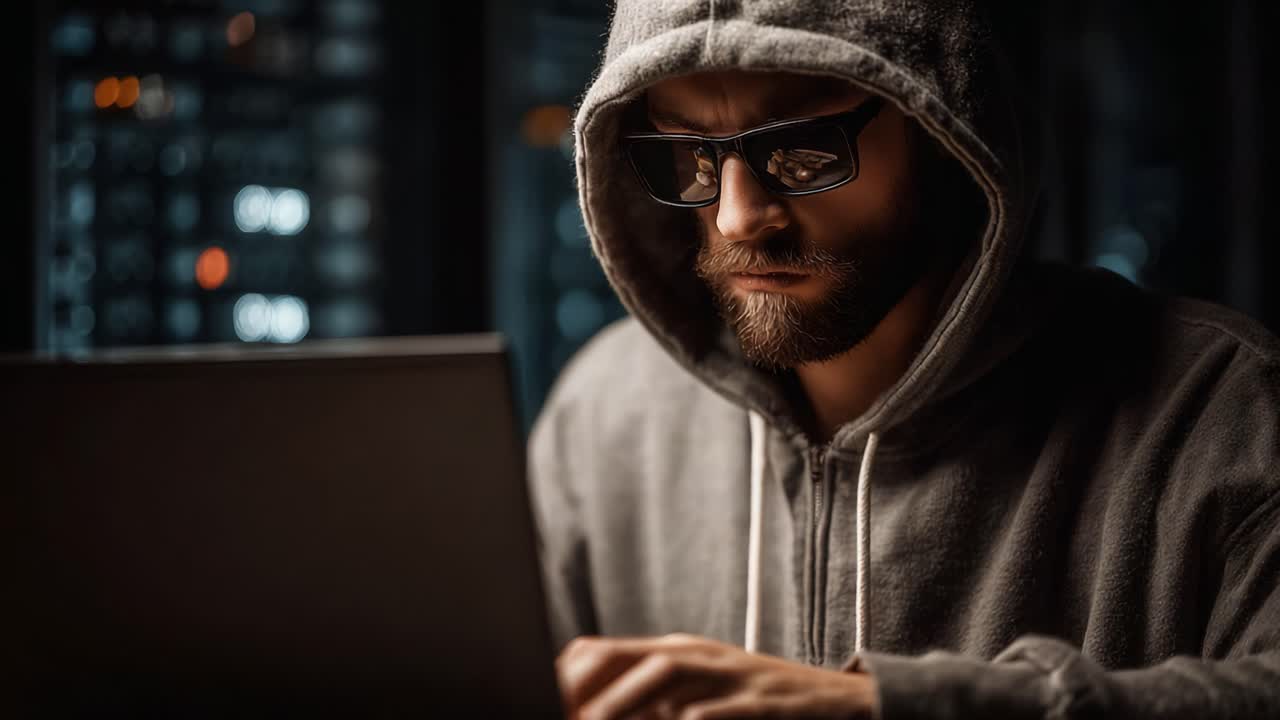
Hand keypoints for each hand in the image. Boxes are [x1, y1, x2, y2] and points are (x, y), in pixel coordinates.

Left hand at [555, 633, 878, 719]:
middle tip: (562, 713)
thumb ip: (644, 703)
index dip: (565, 676)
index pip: (601, 652)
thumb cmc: (751, 703)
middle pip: (625, 656)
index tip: (538, 698)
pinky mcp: (760, 703)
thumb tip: (589, 712)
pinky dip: (695, 719)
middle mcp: (694, 657)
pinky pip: (721, 710)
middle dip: (584, 685)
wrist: (835, 703)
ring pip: (668, 676)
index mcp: (672, 653)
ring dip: (625, 702)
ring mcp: (728, 677)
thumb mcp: (694, 696)